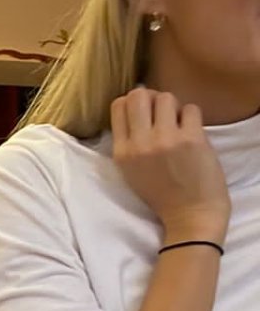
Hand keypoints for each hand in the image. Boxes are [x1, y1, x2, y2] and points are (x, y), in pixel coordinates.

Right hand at [111, 88, 229, 245]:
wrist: (190, 215)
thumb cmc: (162, 194)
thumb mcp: (131, 171)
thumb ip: (129, 142)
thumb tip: (139, 106)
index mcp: (121, 152)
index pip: (118, 105)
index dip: (134, 103)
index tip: (145, 113)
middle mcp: (140, 144)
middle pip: (139, 94)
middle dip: (153, 98)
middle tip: (162, 114)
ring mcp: (165, 140)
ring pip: (166, 97)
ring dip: (175, 107)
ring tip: (179, 124)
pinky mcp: (191, 139)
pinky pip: (191, 109)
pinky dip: (193, 117)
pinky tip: (193, 133)